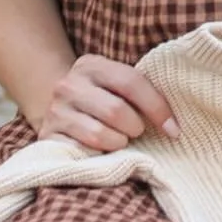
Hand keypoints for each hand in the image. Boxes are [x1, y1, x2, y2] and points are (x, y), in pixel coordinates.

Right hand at [35, 54, 180, 153]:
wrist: (60, 111)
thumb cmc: (103, 100)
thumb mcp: (117, 87)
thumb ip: (141, 92)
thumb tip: (174, 123)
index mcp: (91, 65)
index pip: (131, 82)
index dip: (157, 108)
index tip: (173, 130)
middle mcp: (69, 84)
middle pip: (116, 111)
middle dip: (135, 128)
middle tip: (137, 132)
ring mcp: (55, 111)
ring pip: (99, 135)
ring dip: (118, 143)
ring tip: (119, 140)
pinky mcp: (47, 137)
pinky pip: (81, 153)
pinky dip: (98, 157)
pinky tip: (101, 152)